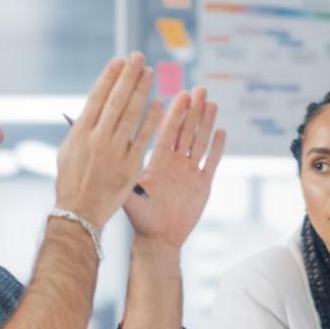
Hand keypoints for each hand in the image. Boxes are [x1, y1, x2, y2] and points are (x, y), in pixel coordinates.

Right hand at [56, 54, 161, 227]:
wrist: (80, 211)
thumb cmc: (72, 181)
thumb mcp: (68, 151)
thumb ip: (82, 129)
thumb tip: (92, 109)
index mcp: (80, 132)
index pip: (97, 97)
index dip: (110, 77)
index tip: (119, 61)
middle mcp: (97, 138)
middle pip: (115, 100)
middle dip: (128, 76)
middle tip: (138, 57)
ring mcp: (114, 151)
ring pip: (131, 114)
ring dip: (142, 91)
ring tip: (150, 72)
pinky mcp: (130, 165)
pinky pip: (143, 138)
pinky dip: (151, 120)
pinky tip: (159, 104)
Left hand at [123, 86, 225, 247]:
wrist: (158, 239)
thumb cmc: (141, 217)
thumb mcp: (131, 192)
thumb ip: (124, 172)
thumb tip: (108, 152)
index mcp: (158, 161)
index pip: (167, 131)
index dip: (174, 113)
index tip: (180, 93)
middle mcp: (175, 163)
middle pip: (186, 131)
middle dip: (193, 110)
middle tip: (199, 89)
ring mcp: (190, 172)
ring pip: (200, 142)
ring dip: (206, 122)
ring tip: (211, 102)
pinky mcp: (203, 184)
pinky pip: (211, 162)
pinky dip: (217, 147)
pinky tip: (221, 130)